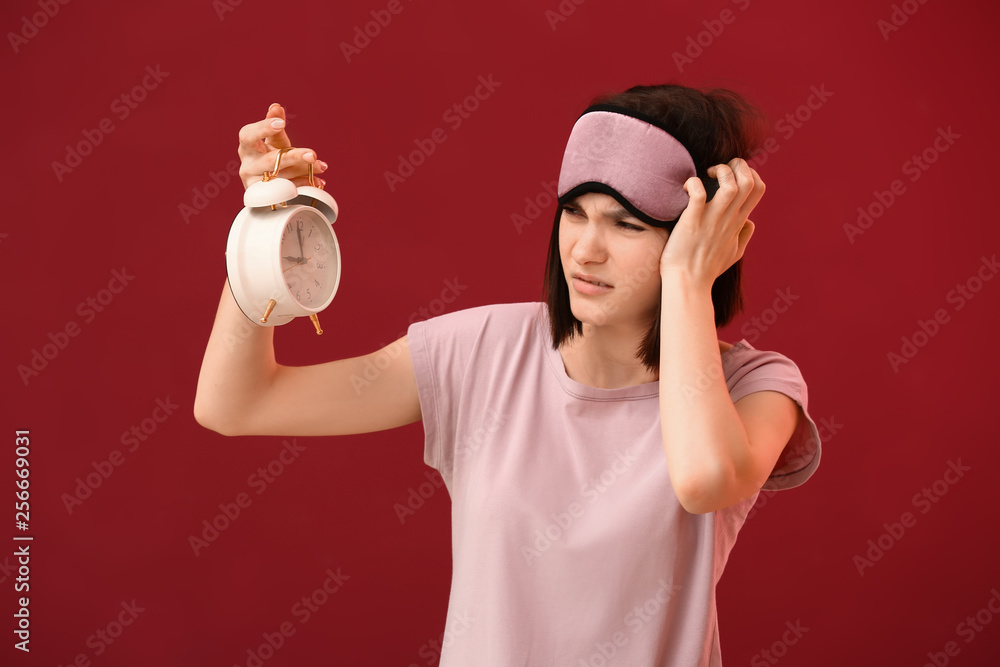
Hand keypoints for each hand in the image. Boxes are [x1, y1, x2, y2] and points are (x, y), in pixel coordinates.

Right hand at [237, 103, 327, 190]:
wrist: (268, 186)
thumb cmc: (271, 158)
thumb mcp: (275, 140)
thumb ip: (275, 124)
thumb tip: (276, 107)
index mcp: (247, 147)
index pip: (248, 135)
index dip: (263, 129)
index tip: (281, 124)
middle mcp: (247, 165)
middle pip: (269, 160)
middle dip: (293, 157)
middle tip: (312, 154)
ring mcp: (254, 183)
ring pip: (282, 177)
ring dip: (304, 171)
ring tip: (321, 166)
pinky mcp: (265, 199)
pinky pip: (287, 191)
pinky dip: (303, 185)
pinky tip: (317, 181)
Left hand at [659, 158, 763, 289]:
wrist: (687, 284)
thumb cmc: (707, 269)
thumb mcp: (734, 253)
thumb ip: (744, 236)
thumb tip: (750, 223)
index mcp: (739, 222)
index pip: (758, 188)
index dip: (750, 173)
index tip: (732, 174)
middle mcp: (729, 218)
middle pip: (748, 180)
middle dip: (737, 165)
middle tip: (718, 170)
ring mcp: (712, 219)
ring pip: (730, 184)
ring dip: (720, 171)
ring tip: (706, 174)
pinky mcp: (692, 222)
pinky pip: (698, 193)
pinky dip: (693, 183)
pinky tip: (685, 187)